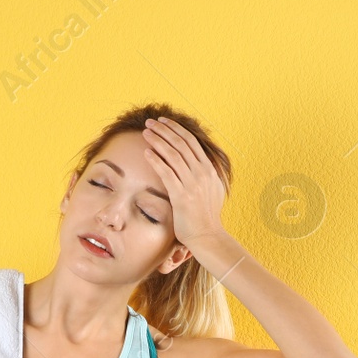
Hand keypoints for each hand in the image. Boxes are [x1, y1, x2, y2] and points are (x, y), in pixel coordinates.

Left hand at [141, 116, 227, 246]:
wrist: (208, 236)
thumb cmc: (206, 215)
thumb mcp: (212, 189)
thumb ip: (205, 174)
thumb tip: (198, 162)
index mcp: (208, 169)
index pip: (191, 141)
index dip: (176, 129)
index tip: (163, 121)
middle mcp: (202, 173)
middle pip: (181, 143)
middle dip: (164, 130)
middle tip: (149, 122)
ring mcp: (192, 184)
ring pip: (173, 155)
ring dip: (158, 140)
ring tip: (145, 132)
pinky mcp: (182, 196)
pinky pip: (167, 173)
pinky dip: (156, 160)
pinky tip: (147, 152)